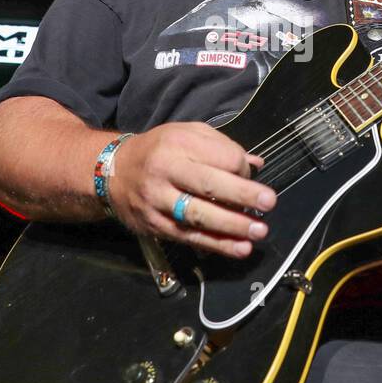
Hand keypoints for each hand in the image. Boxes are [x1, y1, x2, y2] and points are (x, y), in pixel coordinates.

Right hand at [106, 121, 274, 258]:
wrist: (113, 172)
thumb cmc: (158, 151)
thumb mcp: (186, 134)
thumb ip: (222, 147)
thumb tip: (256, 165)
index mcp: (178, 144)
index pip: (219, 156)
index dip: (241, 168)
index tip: (251, 176)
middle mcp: (166, 171)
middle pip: (208, 184)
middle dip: (242, 194)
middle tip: (269, 202)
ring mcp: (158, 201)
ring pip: (198, 215)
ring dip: (232, 225)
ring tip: (258, 231)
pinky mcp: (156, 225)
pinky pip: (190, 237)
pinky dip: (217, 244)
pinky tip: (239, 248)